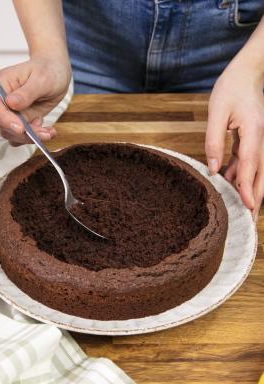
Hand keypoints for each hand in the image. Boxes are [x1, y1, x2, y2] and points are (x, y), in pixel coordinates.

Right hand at [0, 55, 71, 145]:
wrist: (56, 72)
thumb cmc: (48, 69)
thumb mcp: (42, 79)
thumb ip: (26, 92)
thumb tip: (11, 103)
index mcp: (3, 83)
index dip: (4, 118)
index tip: (20, 128)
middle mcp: (4, 99)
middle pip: (2, 123)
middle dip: (22, 133)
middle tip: (43, 133)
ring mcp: (12, 111)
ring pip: (11, 133)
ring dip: (30, 137)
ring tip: (48, 132)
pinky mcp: (21, 120)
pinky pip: (21, 136)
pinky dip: (33, 138)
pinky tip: (47, 131)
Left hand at [205, 61, 263, 220]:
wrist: (246, 74)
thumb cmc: (231, 89)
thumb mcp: (216, 113)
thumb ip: (213, 143)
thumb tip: (214, 170)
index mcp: (255, 133)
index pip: (251, 166)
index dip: (248, 189)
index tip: (246, 208)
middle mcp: (263, 140)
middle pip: (262, 176)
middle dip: (255, 199)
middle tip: (248, 221)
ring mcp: (260, 141)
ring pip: (257, 172)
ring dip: (247, 189)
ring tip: (236, 209)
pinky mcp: (254, 141)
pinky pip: (249, 163)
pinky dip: (240, 175)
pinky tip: (226, 182)